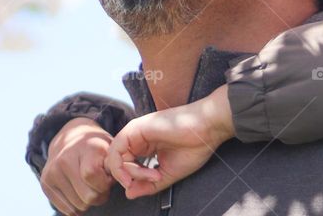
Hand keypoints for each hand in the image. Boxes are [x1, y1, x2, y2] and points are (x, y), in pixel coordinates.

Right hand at [41, 117, 114, 214]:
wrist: (70, 137)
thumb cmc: (96, 147)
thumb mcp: (110, 148)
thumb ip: (116, 164)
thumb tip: (123, 181)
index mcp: (85, 147)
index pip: (91, 175)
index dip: (104, 183)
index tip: (108, 179)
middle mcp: (65, 158)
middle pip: (87, 196)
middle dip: (100, 195)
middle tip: (100, 184)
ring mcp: (52, 171)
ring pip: (78, 206)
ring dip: (88, 201)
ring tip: (89, 185)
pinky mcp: (45, 183)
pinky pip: (67, 210)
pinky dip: (77, 205)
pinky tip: (78, 190)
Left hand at [106, 85, 235, 198]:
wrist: (207, 129)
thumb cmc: (194, 147)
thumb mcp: (168, 174)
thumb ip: (147, 185)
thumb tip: (128, 194)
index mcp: (144, 146)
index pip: (125, 166)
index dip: (132, 180)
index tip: (151, 183)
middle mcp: (137, 138)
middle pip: (118, 164)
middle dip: (132, 178)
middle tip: (155, 179)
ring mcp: (135, 132)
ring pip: (115, 159)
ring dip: (131, 173)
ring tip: (154, 175)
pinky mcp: (135, 128)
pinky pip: (116, 151)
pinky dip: (123, 166)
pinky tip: (141, 172)